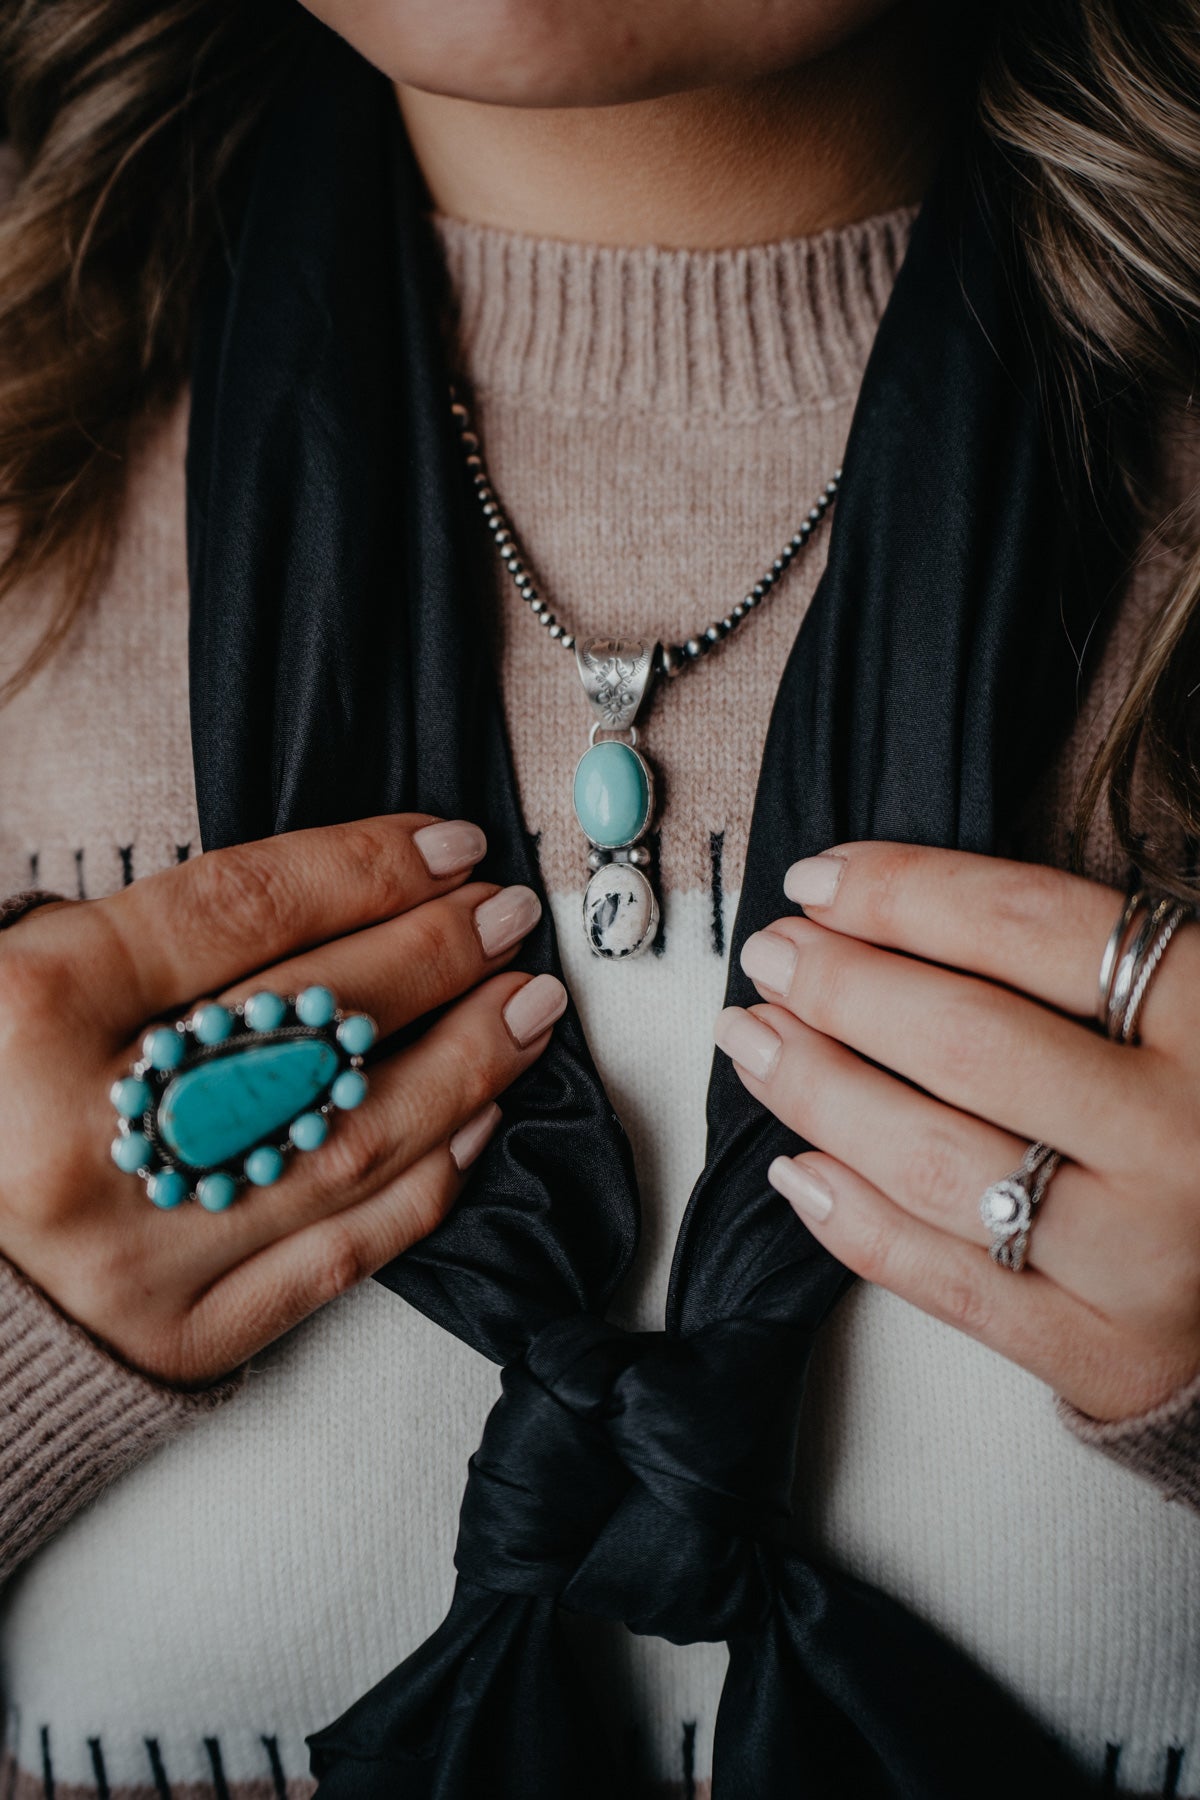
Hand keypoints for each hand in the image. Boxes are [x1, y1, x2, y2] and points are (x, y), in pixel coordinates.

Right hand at [0, 816, 564, 1385]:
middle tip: (505, 917)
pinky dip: (425, 1180)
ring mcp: (141, 1244)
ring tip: (526, 1008)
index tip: (453, 846)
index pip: (245, 911)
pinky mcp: (180, 1334)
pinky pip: (341, 1250)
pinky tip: (477, 1119)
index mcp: (35, 1009)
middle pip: (315, 1022)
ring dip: (466, 1064)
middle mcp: (91, 1130)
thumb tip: (355, 900)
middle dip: (437, 955)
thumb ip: (161, 940)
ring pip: (354, 1139)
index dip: (367, 868)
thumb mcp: (28, 978)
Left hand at [714, 842, 1199, 1422]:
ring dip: (816, 1093)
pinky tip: (795, 1167)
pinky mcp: (1110, 1352)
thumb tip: (872, 908)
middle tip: (771, 955)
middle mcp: (1186, 1134)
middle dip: (838, 987)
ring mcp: (1147, 1255)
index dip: (903, 891)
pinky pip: (948, 1282)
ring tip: (751, 1042)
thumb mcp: (1185, 1009)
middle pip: (964, 1041)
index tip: (817, 879)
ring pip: (934, 1163)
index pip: (1030, 925)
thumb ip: (1076, 957)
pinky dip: (853, 1220)